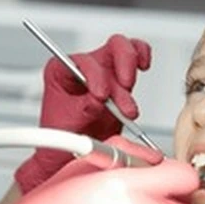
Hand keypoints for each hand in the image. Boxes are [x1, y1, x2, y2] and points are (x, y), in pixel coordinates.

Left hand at [15, 35, 151, 193]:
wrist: (67, 156)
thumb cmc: (60, 137)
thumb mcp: (68, 124)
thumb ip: (84, 108)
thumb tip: (102, 100)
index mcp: (61, 71)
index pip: (83, 61)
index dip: (95, 76)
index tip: (100, 96)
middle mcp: (83, 67)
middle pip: (111, 47)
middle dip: (123, 64)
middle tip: (125, 86)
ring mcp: (103, 72)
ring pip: (125, 51)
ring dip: (131, 74)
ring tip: (128, 105)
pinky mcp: (118, 82)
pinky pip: (135, 57)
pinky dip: (142, 59)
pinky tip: (143, 67)